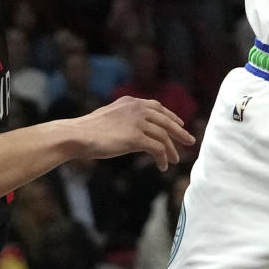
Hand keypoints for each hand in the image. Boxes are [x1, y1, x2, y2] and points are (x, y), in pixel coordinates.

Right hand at [78, 95, 194, 170]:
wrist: (78, 135)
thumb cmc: (89, 130)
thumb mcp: (110, 116)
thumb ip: (125, 118)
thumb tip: (136, 130)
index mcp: (131, 102)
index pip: (157, 107)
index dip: (171, 117)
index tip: (180, 124)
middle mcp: (137, 109)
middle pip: (166, 121)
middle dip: (179, 132)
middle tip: (190, 142)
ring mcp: (137, 122)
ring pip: (164, 137)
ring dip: (171, 150)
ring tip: (175, 161)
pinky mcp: (136, 138)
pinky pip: (157, 149)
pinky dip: (162, 159)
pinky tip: (162, 166)